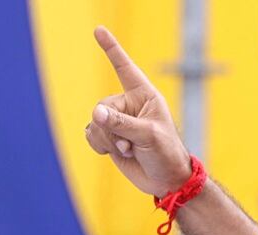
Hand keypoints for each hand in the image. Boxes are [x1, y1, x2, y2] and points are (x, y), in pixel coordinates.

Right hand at [85, 27, 192, 196]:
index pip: (124, 68)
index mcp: (144, 96)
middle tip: (131, 144)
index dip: (111, 49)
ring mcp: (118, 122)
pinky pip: (90, 134)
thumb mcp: (148, 136)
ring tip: (129, 150)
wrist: (166, 181)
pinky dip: (99, 146)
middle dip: (112, 129)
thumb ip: (121, 123)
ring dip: (107, 140)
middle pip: (102, 106)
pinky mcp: (110, 137)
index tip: (98, 30)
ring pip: (94, 122)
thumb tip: (95, 113)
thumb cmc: (166, 155)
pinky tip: (116, 153)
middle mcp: (129, 106)